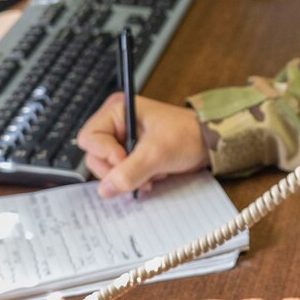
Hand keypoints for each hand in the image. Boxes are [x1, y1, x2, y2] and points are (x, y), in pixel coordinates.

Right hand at [76, 94, 209, 197]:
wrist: (210, 144)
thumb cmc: (187, 135)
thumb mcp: (157, 152)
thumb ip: (130, 171)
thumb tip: (106, 189)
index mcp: (117, 111)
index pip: (90, 138)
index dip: (104, 154)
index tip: (124, 160)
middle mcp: (116, 125)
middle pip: (95, 156)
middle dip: (117, 170)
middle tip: (140, 173)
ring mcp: (123, 141)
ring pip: (107, 169)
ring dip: (128, 177)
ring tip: (151, 174)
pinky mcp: (132, 156)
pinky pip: (121, 174)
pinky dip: (135, 179)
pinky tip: (152, 176)